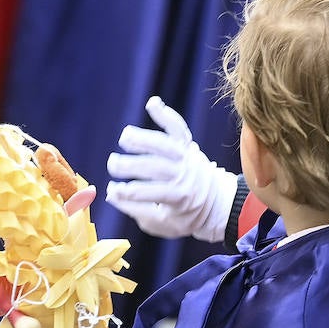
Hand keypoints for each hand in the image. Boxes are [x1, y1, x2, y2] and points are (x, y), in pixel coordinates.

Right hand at [105, 96, 236, 242]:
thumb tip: (111, 194)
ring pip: (165, 144)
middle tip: (112, 164)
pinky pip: (178, 128)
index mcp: (181, 198)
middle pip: (156, 167)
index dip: (129, 192)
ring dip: (144, 139)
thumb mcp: (162, 224)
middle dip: (132, 165)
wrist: (217, 204)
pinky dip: (166, 115)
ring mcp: (187, 158)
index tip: (112, 190)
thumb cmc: (184, 217)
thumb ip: (137, 210)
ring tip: (125, 137)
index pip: (151, 193)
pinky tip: (152, 103)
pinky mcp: (187, 146)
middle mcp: (185, 175)